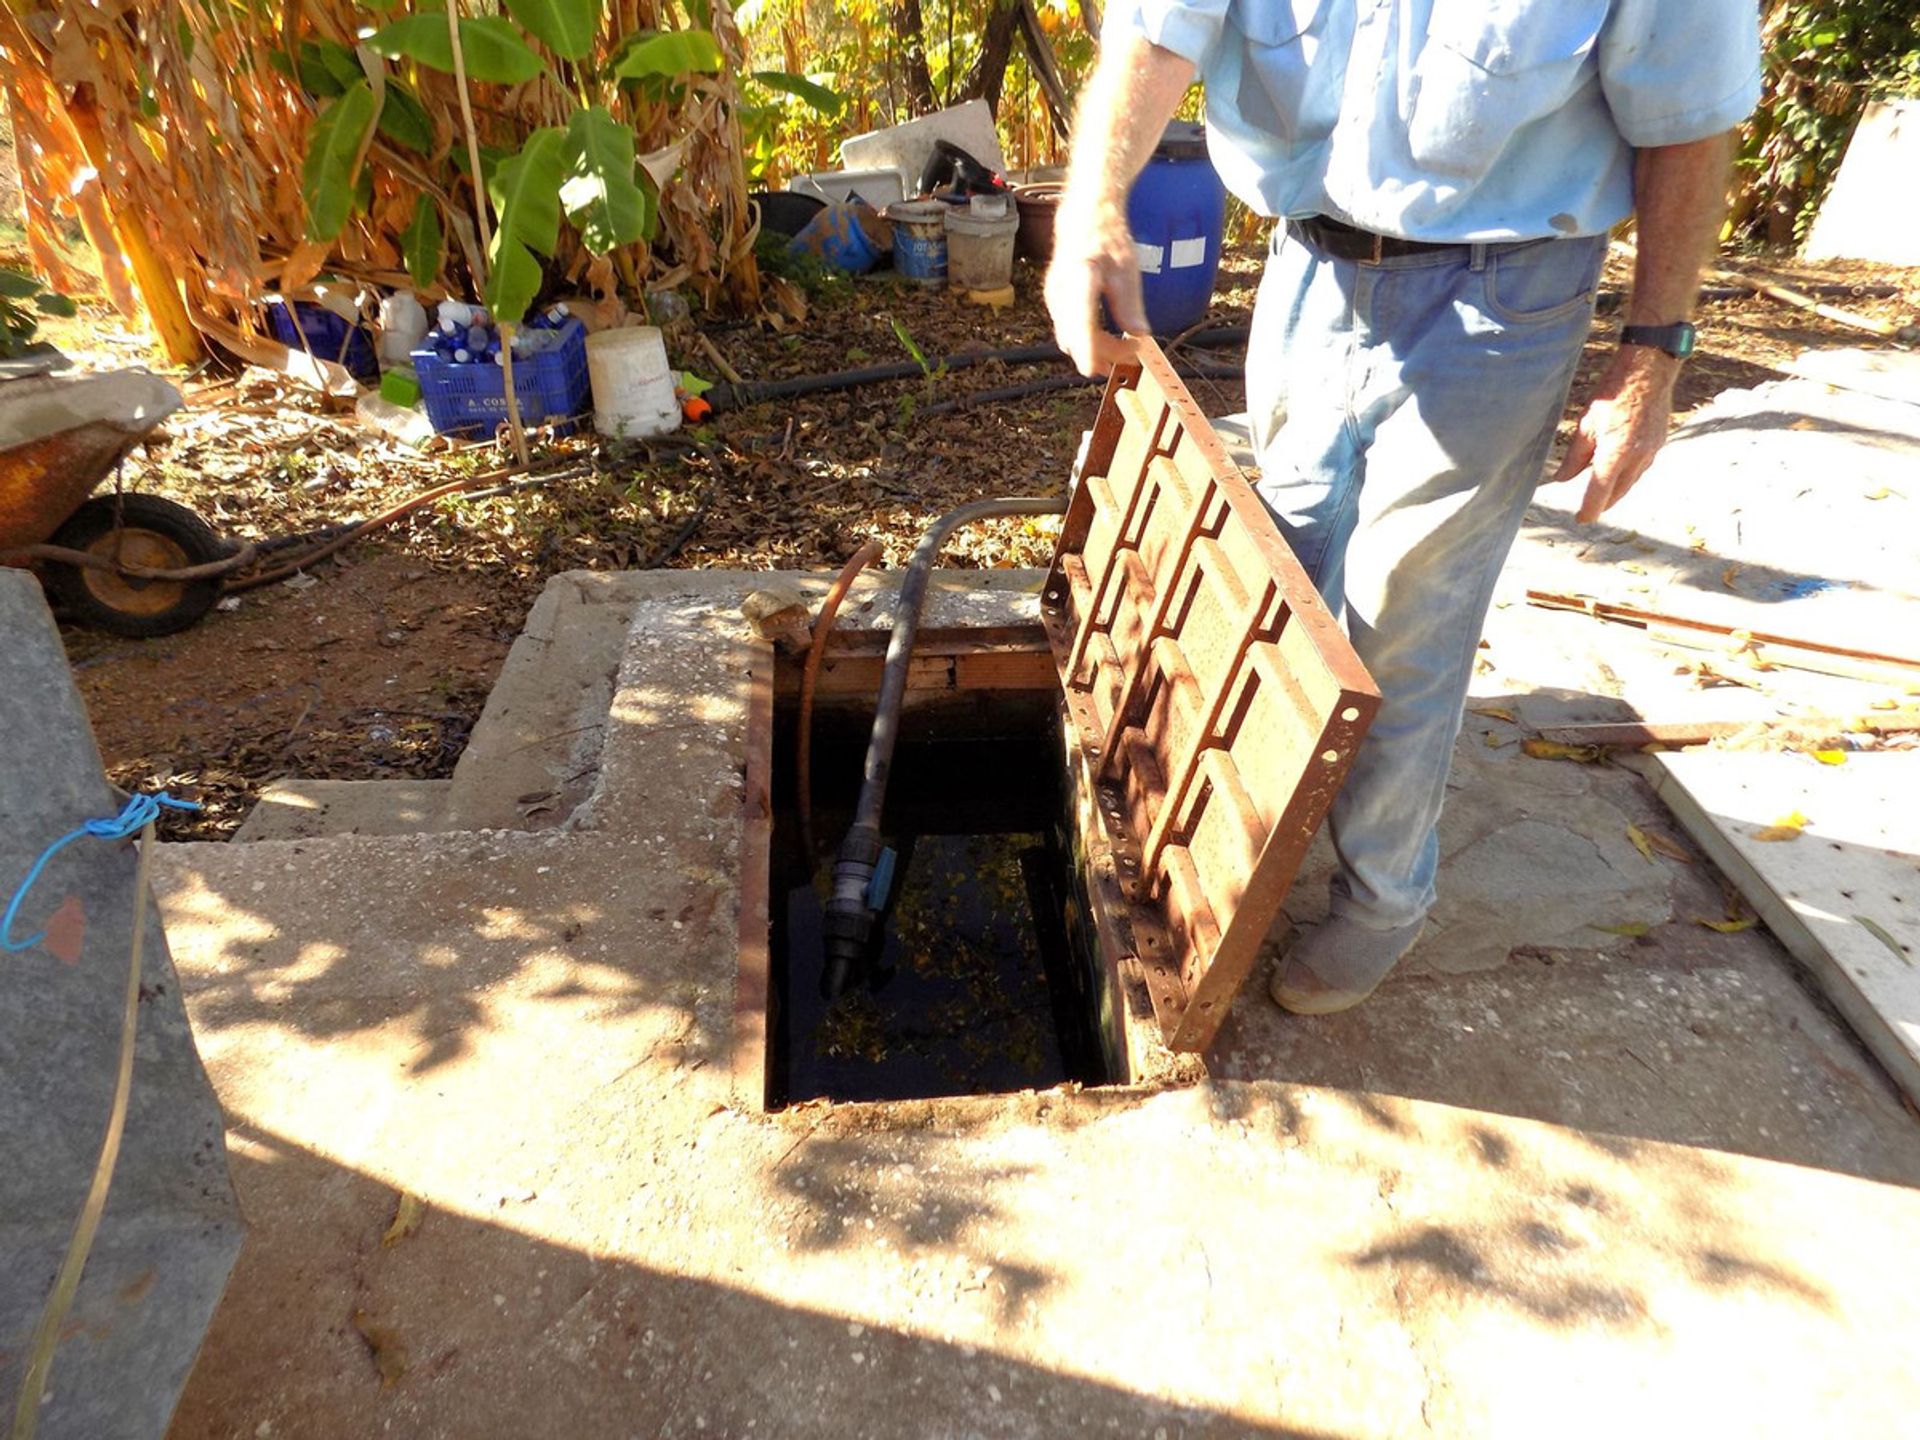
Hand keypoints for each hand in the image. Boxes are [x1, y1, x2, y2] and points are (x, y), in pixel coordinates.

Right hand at [1043, 194, 1150, 376]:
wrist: (1084, 220)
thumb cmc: (1107, 240)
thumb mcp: (1127, 269)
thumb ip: (1130, 304)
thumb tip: (1140, 334)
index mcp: (1080, 277)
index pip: (1080, 319)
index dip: (1085, 347)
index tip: (1092, 369)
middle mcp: (1060, 291)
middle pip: (1076, 336)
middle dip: (1102, 354)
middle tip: (1134, 353)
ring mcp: (1055, 299)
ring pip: (1073, 339)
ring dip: (1098, 349)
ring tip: (1127, 348)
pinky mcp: (1057, 305)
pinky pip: (1072, 331)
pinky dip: (1090, 340)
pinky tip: (1110, 340)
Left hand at [1553, 346, 1681, 522]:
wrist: (1647, 372)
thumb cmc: (1612, 395)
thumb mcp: (1585, 426)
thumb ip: (1574, 457)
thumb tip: (1562, 478)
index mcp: (1615, 455)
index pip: (1599, 494)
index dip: (1589, 510)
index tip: (1580, 519)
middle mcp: (1636, 458)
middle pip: (1617, 492)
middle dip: (1603, 504)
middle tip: (1589, 510)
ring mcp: (1651, 451)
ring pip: (1632, 481)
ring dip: (1617, 490)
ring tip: (1603, 494)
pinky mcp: (1659, 443)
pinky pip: (1642, 467)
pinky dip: (1628, 474)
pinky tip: (1620, 471)